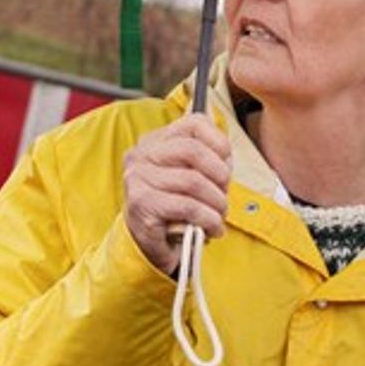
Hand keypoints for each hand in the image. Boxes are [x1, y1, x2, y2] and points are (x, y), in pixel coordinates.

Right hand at [121, 114, 229, 273]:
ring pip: (193, 181)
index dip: (219, 141)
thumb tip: (227, 157)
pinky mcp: (141, 204)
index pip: (193, 123)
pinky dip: (209, 219)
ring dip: (217, 202)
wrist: (147, 242)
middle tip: (224, 194)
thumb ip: (208, 160)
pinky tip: (213, 228)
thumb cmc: (173, 206)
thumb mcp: (190, 176)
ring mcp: (138, 178)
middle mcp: (141, 154)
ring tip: (219, 215)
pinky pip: (187, 206)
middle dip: (219, 174)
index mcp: (155, 141)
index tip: (227, 162)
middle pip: (193, 150)